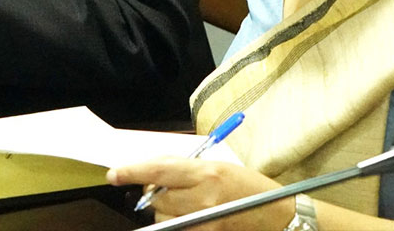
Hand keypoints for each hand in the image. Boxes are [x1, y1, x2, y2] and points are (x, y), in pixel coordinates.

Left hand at [107, 158, 288, 228]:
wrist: (278, 217)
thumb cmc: (250, 188)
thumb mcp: (218, 168)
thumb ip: (185, 170)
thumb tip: (152, 174)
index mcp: (206, 173)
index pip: (158, 170)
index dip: (132, 171)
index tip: (114, 174)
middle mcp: (203, 197)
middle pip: (156, 198)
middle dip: (154, 194)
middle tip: (168, 190)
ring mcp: (204, 222)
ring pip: (164, 217)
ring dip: (166, 211)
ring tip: (188, 206)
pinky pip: (176, 229)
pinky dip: (176, 223)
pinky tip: (190, 218)